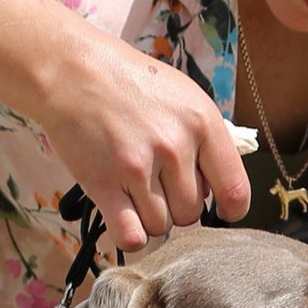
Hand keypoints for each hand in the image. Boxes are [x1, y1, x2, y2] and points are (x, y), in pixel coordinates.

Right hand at [35, 19, 251, 249]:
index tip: (219, 209)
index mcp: (203, 123)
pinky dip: (129, 235)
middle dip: (176, 206)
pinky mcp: (103, 183)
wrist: (73, 70)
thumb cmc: (129, 82)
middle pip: (191, 213)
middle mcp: (175, 147)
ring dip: (149, 218)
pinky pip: (131, 236)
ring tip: (133, 190)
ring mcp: (138, 167)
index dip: (229, 209)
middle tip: (156, 183)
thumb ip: (205, 139)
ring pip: (161, 227)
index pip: (235, 191)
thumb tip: (217, 187)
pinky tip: (122, 216)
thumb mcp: (184, 97)